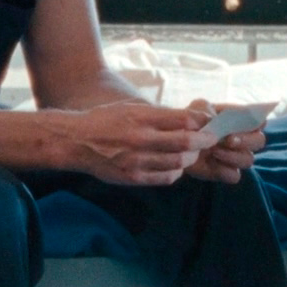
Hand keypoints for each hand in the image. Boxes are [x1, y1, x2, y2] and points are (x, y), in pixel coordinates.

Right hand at [49, 102, 217, 185]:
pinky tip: (174, 165)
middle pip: (186, 143)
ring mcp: (137, 160)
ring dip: (190, 157)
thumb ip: (158, 115)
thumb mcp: (131, 108)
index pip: (183, 120)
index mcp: (140, 117)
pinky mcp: (134, 177)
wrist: (76, 142)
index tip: (207, 123)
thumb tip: (190, 120)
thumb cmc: (105, 121)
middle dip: (205, 141)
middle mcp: (140, 138)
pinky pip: (166, 178)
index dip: (201, 122)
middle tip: (210, 139)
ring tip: (191, 152)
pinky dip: (176, 172)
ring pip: (179, 162)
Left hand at [182, 99, 265, 183]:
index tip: (247, 122)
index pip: (260, 121)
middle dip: (246, 140)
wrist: (177, 141)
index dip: (258, 122)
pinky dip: (224, 170)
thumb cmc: (192, 120)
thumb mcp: (197, 108)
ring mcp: (235, 158)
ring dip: (233, 155)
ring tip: (214, 150)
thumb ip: (207, 110)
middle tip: (228, 140)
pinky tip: (211, 162)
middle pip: (259, 141)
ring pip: (248, 160)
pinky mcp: (225, 172)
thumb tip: (213, 120)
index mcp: (240, 121)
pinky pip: (234, 176)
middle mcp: (243, 140)